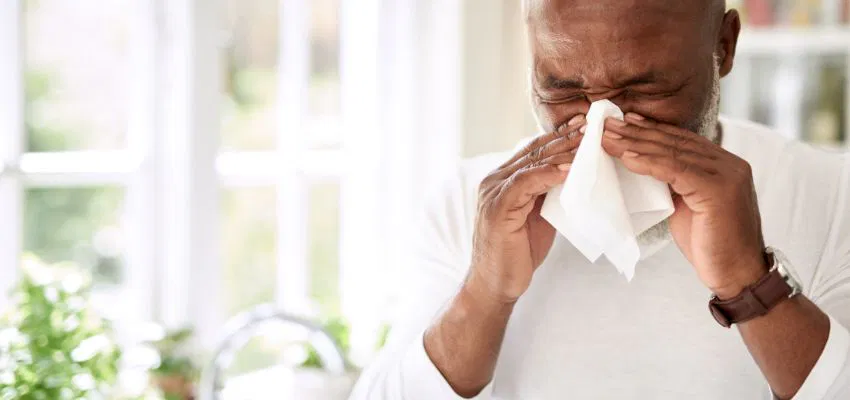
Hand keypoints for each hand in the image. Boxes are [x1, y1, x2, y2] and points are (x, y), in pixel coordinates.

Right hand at [469, 115, 584, 303]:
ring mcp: (493, 192)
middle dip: (565, 138)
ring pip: (531, 163)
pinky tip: (568, 170)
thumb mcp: (538, 216)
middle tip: (591, 126)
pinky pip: (525, 183)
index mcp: (503, 179)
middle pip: (534, 151)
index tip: (584, 125)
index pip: (534, 149)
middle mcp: (494, 180)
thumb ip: (548, 194)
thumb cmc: (517, 253)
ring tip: (586, 143)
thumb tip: (575, 176)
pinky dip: (548, 174)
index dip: (559, 136)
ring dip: (562, 152)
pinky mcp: (497, 207)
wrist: (495, 284)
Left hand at [601, 114, 767, 297]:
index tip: (624, 121)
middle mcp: (729, 164)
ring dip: (636, 143)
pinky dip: (648, 162)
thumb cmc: (712, 245)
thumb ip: (675, 184)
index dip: (651, 130)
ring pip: (672, 152)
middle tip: (606, 123)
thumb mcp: (689, 206)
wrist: (738, 276)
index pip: (681, 140)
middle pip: (675, 142)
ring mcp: (727, 175)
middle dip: (637, 132)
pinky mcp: (718, 190)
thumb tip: (645, 168)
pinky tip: (626, 157)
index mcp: (724, 165)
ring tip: (607, 138)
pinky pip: (675, 170)